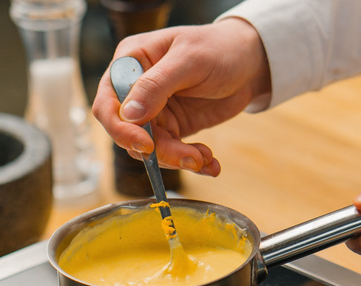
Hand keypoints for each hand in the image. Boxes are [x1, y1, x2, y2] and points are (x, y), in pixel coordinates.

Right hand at [92, 18, 270, 176]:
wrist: (251, 61)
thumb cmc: (219, 47)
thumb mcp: (189, 60)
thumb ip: (156, 85)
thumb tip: (127, 115)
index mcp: (131, 62)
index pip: (108, 103)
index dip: (121, 129)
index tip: (147, 145)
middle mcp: (136, 89)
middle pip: (130, 132)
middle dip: (159, 150)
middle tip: (190, 158)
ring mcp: (155, 111)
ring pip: (151, 148)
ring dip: (178, 159)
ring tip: (205, 159)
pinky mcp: (174, 127)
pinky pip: (173, 152)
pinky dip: (191, 161)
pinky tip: (210, 163)